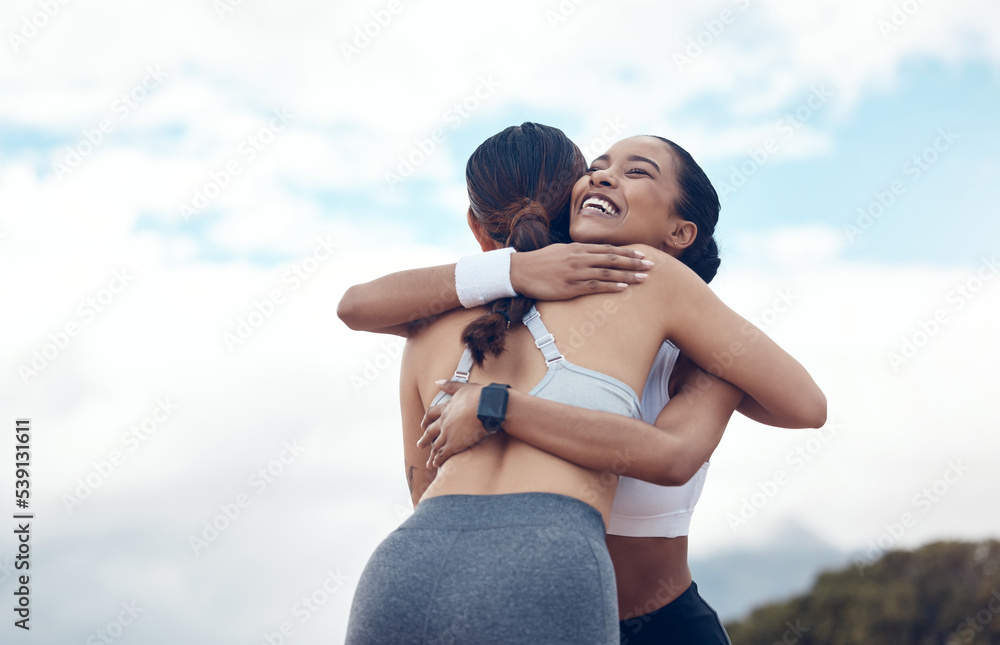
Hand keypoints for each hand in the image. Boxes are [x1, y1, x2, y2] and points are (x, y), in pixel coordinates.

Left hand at [418, 380, 491, 468]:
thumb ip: (450, 385)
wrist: (486, 406)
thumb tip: (438, 381)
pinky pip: (442, 454)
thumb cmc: (479, 396)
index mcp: (446, 408)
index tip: (423, 425)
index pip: (431, 414)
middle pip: (430, 431)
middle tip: (420, 445)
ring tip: (428, 462)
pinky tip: (435, 465)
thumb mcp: (463, 387)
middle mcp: (444, 421)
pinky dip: (438, 461)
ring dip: (431, 454)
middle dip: (425, 439)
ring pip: (435, 446)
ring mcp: (447, 433)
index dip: (426, 420)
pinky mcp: (454, 444)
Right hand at [510, 243, 653, 300]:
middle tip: (652, 265)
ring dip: (627, 275)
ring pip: (607, 273)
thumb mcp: (561, 250)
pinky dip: (610, 286)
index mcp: (578, 248)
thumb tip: (593, 254)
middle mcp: (580, 258)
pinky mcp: (569, 287)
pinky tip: (623, 288)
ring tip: (643, 278)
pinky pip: (594, 286)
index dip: (628, 252)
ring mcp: (575, 272)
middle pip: (612, 259)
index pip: (609, 249)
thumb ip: (579, 252)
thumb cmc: (540, 261)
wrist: (520, 270)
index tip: (643, 254)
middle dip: (634, 262)